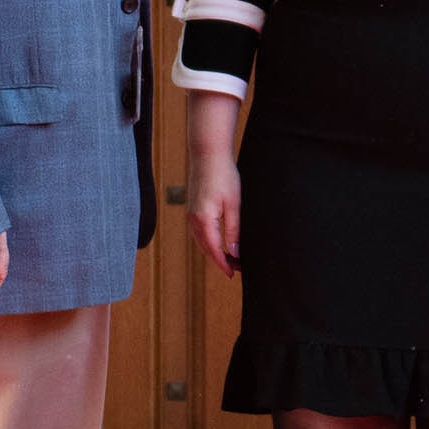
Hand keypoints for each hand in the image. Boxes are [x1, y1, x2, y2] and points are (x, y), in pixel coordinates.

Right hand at [187, 153, 241, 276]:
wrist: (207, 154)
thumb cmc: (223, 175)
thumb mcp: (234, 204)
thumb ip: (233, 230)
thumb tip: (234, 251)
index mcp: (204, 220)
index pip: (214, 250)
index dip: (224, 264)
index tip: (233, 274)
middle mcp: (193, 220)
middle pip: (206, 249)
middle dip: (220, 260)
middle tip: (237, 268)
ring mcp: (190, 215)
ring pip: (201, 242)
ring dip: (214, 252)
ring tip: (231, 257)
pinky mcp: (192, 209)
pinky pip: (198, 233)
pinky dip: (208, 242)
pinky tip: (219, 242)